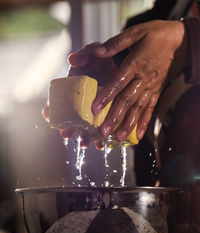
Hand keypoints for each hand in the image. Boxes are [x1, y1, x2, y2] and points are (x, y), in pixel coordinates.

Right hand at [59, 42, 117, 148]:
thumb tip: (72, 59)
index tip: (49, 117)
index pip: (59, 100)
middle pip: (72, 118)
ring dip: (85, 137)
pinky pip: (103, 128)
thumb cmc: (103, 58)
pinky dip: (102, 137)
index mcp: (73, 88)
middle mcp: (81, 102)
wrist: (122, 64)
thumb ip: (84, 55)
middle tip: (69, 136)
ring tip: (86, 144)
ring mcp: (94, 110)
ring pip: (86, 127)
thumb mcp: (93, 52)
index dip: (52, 109)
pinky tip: (103, 144)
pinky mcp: (107, 115)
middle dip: (69, 129)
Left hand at [91, 20, 187, 141]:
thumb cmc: (157, 35)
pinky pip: (150, 109)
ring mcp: (151, 87)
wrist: (181, 42)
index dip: (106, 96)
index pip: (118, 82)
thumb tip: (98, 51)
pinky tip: (137, 135)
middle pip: (127, 100)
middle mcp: (143, 78)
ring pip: (138, 108)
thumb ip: (116, 43)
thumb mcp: (136, 32)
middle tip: (103, 131)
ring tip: (118, 138)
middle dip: (115, 117)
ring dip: (128, 124)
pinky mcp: (157, 92)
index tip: (95, 109)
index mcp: (136, 63)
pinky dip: (144, 122)